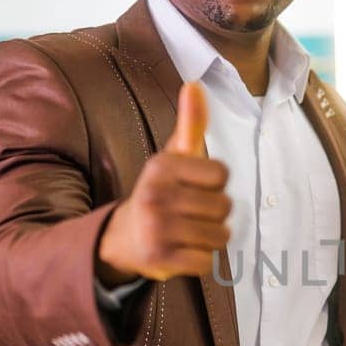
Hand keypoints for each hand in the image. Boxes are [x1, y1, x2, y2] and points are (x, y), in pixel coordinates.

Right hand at [97, 81, 232, 282]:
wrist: (121, 238)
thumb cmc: (160, 192)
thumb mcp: (173, 157)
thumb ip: (191, 124)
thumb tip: (195, 83)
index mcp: (162, 166)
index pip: (222, 175)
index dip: (215, 185)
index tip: (193, 187)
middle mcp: (156, 194)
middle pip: (224, 206)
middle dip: (214, 214)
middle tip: (189, 214)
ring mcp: (157, 227)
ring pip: (220, 235)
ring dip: (210, 238)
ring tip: (187, 232)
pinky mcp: (159, 257)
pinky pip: (206, 262)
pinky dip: (199, 260)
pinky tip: (181, 251)